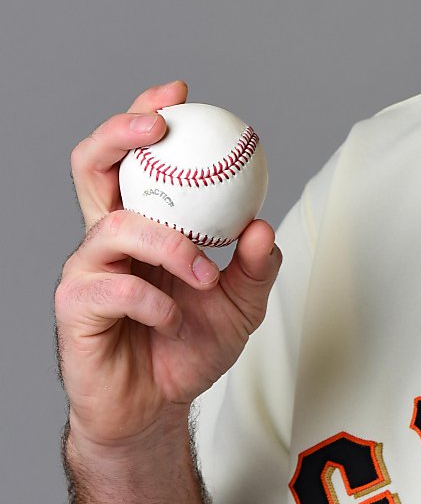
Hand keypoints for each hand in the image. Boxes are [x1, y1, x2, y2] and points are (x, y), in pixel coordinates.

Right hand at [56, 81, 280, 451]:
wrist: (156, 410)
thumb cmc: (188, 348)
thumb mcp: (241, 306)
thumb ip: (254, 267)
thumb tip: (261, 226)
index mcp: (141, 224)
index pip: (131, 156)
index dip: (144, 115)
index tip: (179, 93)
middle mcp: (106, 238)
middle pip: (90, 165)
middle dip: (119, 134)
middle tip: (158, 130)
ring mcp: (87, 271)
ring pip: (114, 227)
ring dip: (169, 246)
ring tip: (204, 276)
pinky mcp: (75, 308)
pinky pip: (114, 288)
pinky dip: (154, 301)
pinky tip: (174, 318)